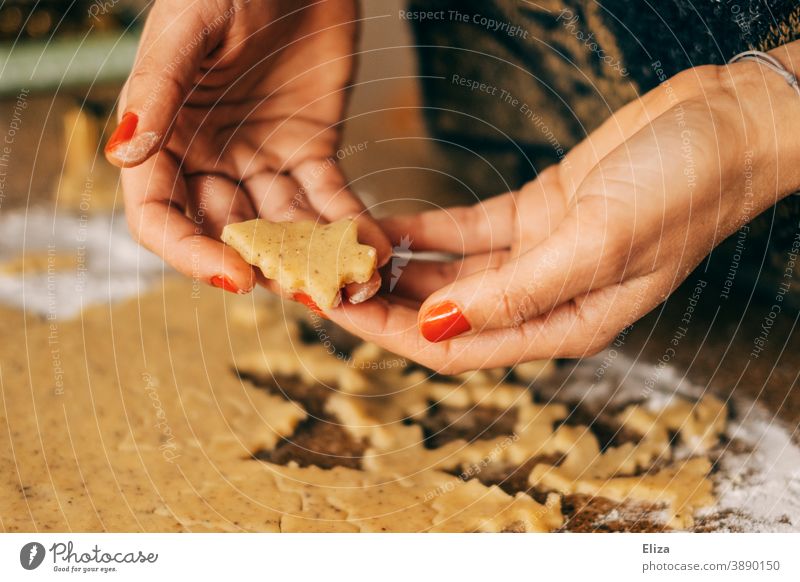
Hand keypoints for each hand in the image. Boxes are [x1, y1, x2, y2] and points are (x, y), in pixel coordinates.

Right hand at [107, 0, 388, 298]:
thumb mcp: (190, 27)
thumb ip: (158, 88)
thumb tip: (124, 153)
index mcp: (165, 137)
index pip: (161, 216)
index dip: (191, 254)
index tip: (236, 277)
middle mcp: (210, 159)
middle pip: (229, 232)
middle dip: (268, 266)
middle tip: (311, 291)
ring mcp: (262, 160)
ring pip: (286, 226)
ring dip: (317, 258)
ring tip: (354, 284)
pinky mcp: (311, 152)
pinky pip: (330, 199)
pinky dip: (352, 226)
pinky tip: (376, 251)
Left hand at [329, 50, 799, 372]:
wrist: (725, 127)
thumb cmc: (684, 189)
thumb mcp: (597, 243)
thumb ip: (515, 292)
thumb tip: (435, 325)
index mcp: (562, 324)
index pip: (457, 348)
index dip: (392, 334)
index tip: (338, 312)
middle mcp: (543, 298)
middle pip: (442, 314)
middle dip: (382, 302)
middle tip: (325, 282)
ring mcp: (537, 256)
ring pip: (448, 275)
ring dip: (397, 267)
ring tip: (343, 253)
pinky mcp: (535, 214)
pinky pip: (464, 231)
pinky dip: (424, 231)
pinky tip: (384, 225)